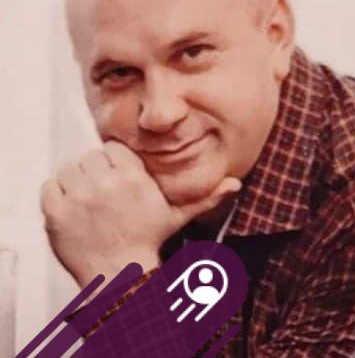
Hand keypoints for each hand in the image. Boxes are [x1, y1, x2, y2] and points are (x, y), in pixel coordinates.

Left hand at [40, 141, 240, 287]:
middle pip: (91, 156)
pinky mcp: (57, 212)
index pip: (113, 148)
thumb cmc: (147, 242)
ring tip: (89, 198)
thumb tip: (236, 184)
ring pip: (70, 167)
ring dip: (76, 180)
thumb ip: (205, 196)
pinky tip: (73, 206)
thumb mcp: (178, 216)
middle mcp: (106, 183)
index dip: (114, 162)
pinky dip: (58, 193)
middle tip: (103, 190)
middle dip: (96, 170)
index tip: (117, 177)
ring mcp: (79, 197)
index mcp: (133, 178)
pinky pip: (50, 186)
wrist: (119, 274)